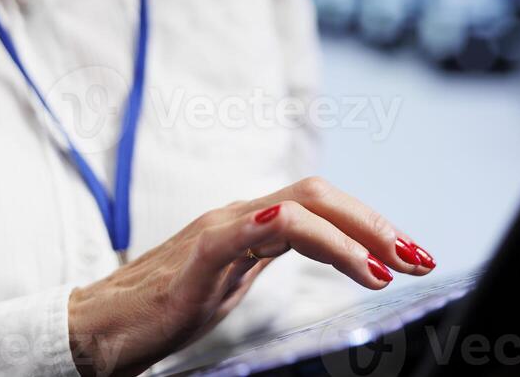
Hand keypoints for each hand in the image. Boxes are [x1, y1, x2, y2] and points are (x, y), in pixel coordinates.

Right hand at [68, 176, 435, 376]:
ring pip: (295, 208)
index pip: (323, 205)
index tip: (410, 254)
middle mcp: (241, 216)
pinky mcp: (198, 255)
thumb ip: (267, 259)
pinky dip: (286, 228)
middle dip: (375, 222)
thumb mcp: (232, 281)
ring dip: (350, 235)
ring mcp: (219, 229)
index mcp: (253, 223)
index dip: (371, 223)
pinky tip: (318, 238)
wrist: (101, 325)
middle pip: (319, 195)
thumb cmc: (165, 307)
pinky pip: (245, 232)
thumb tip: (323, 257)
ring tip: (386, 269)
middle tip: (418, 257)